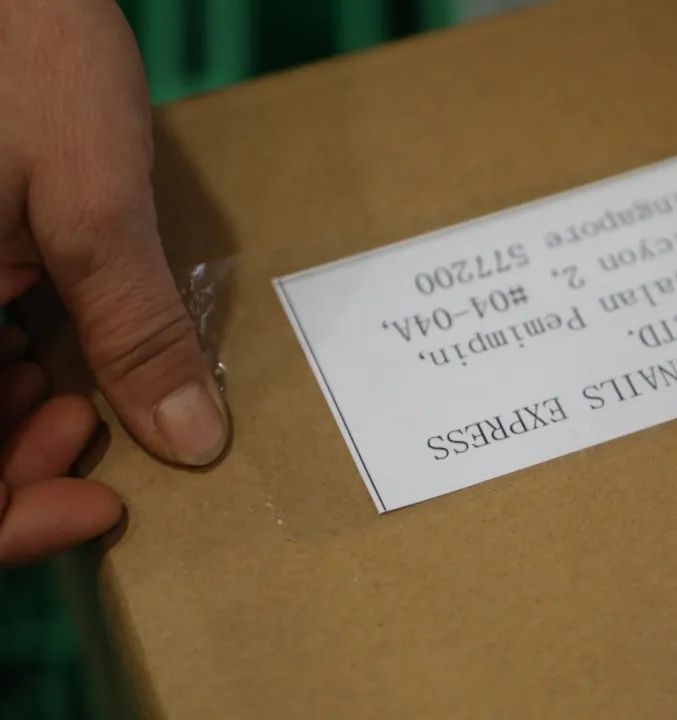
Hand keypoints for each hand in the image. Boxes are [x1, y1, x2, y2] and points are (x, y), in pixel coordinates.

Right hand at [0, 2, 227, 562]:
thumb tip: (190, 439)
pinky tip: (58, 354)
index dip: (5, 519)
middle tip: (96, 430)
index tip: (100, 506)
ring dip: (16, 422)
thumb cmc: (23, 54)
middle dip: (18, 465)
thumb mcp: (92, 201)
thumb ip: (134, 328)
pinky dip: (10, 372)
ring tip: (84, 394)